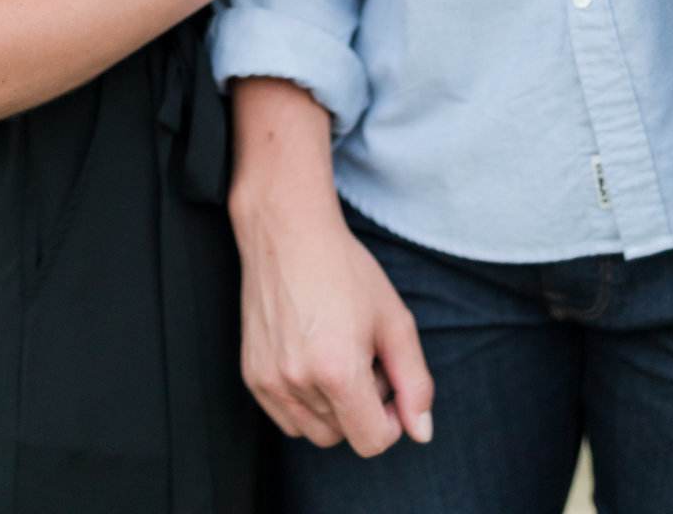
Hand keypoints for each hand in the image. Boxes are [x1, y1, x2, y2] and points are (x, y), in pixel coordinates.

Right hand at [231, 85, 433, 455]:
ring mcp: (269, 380)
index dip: (392, 419)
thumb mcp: (394, 319)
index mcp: (337, 371)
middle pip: (344, 437)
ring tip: (338, 354)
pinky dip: (305, 401)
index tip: (391, 382)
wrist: (287, 231)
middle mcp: (298, 382)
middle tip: (365, 357)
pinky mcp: (251, 374)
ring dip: (333, 408)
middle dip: (363, 408)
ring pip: (313, 431)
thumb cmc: (344, 269)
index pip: (372, 441)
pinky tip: (313, 356)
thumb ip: (415, 382)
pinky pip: (286, 416)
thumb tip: (421, 433)